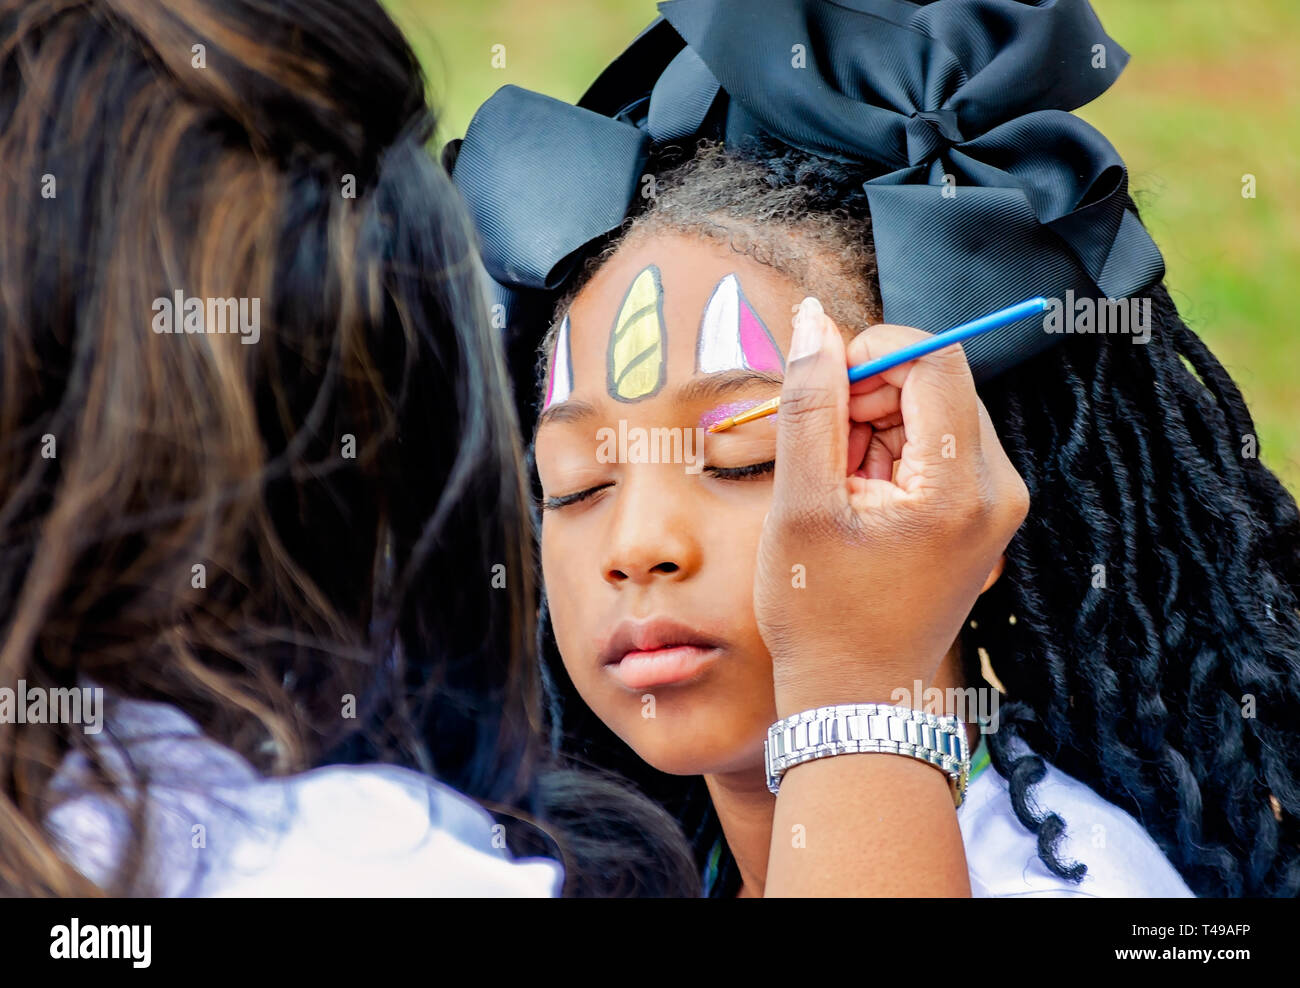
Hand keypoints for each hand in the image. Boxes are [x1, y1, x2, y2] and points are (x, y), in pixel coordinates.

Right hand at [754, 297, 1028, 715]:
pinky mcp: (982, 513)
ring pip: (933, 411)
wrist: (858, 699)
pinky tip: (857, 500)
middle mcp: (998, 489)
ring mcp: (996, 503)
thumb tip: (815, 321)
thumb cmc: (821, 612)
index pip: (935, 358)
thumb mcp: (801, 504)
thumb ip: (810, 405)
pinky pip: (937, 447)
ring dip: (873, 425)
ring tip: (836, 486)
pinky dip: (889, 454)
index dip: (871, 350)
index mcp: (960, 488)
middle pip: (936, 382)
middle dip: (867, 394)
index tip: (820, 385)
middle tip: (819, 448)